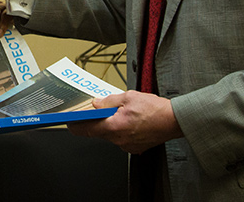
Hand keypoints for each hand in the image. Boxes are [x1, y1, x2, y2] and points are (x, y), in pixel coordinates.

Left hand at [66, 91, 182, 153]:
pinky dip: (121, 128)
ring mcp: (126, 145)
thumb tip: (96, 104)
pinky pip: (121, 137)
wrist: (174, 121)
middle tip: (98, 108)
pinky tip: (130, 119)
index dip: (75, 125)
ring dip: (111, 123)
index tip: (69, 120)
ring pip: (110, 134)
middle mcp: (118, 140)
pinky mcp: (134, 147)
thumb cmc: (154, 109)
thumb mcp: (128, 97)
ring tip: (121, 111)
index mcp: (113, 127)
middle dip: (96, 120)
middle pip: (98, 131)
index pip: (86, 130)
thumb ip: (108, 101)